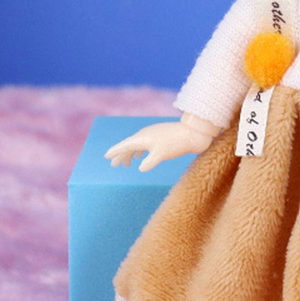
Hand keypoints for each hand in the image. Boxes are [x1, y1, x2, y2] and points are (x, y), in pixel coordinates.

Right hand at [105, 115, 221, 171]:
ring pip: (137, 145)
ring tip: (127, 164)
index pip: (124, 145)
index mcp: (142, 138)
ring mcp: (153, 134)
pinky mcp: (161, 136)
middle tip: (114, 164)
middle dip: (121, 155)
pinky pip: (145, 143)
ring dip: (131, 154)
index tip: (106, 156)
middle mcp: (145, 134)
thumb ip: (149, 162)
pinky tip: (142, 155)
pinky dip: (140, 150)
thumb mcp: (161, 154)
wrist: (194, 132)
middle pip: (129, 145)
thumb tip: (141, 168)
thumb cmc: (176, 143)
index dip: (115, 151)